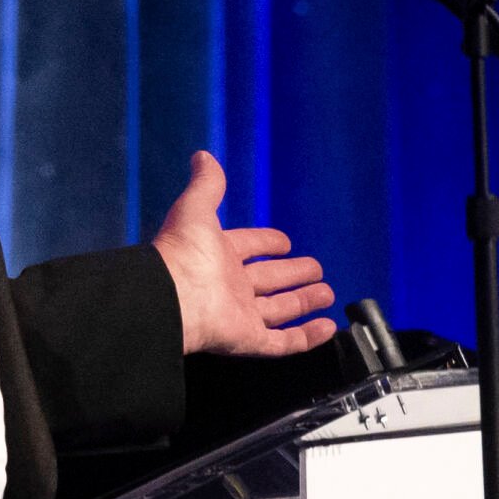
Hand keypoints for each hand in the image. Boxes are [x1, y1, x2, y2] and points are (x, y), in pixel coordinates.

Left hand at [152, 151, 336, 356]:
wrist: (170, 298)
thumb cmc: (181, 252)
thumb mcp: (195, 208)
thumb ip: (206, 184)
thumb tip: (203, 156)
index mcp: (217, 255)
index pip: (248, 246)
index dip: (267, 242)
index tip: (284, 242)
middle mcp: (229, 285)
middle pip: (269, 279)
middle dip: (293, 273)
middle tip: (316, 268)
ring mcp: (240, 314)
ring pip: (279, 309)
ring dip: (304, 302)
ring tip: (327, 294)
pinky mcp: (248, 339)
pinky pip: (284, 342)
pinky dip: (307, 337)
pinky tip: (328, 327)